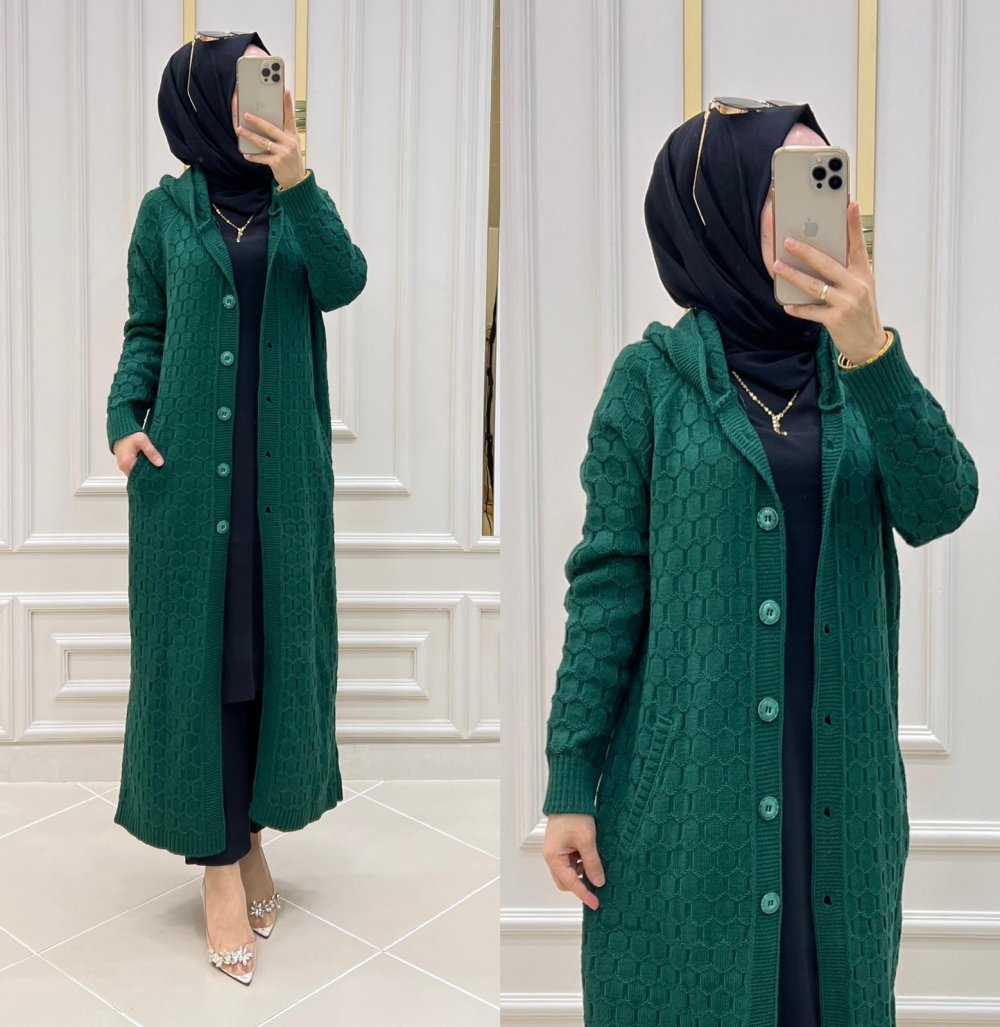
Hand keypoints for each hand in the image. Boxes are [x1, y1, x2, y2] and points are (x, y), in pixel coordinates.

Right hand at [114, 432, 163, 477]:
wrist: (120, 431)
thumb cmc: (129, 435)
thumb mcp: (143, 440)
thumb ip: (151, 452)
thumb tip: (160, 463)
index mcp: (127, 463)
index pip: (141, 475)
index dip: (151, 474)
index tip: (160, 473)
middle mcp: (123, 467)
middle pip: (138, 475)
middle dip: (149, 473)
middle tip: (159, 471)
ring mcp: (123, 466)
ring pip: (136, 472)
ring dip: (145, 470)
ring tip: (155, 467)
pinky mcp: (124, 464)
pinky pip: (134, 469)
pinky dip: (141, 467)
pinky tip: (148, 463)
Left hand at [237, 88, 306, 191]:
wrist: (296, 179)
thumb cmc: (291, 159)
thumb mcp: (291, 143)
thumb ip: (282, 132)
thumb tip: (266, 121)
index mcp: (292, 135)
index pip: (290, 117)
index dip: (288, 104)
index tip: (285, 91)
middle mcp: (289, 142)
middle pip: (271, 128)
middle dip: (257, 121)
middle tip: (245, 114)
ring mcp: (283, 153)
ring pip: (263, 142)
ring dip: (250, 136)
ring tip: (240, 130)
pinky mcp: (277, 163)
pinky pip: (262, 158)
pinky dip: (253, 156)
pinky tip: (246, 154)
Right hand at [542, 813, 605, 910]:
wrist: (569, 797)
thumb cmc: (573, 815)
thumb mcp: (587, 841)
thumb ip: (592, 863)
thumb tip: (598, 882)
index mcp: (554, 857)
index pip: (570, 883)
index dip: (584, 894)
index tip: (595, 903)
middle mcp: (552, 856)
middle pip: (566, 881)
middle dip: (581, 884)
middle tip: (598, 883)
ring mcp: (557, 851)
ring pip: (570, 872)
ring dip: (582, 872)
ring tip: (595, 862)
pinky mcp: (562, 847)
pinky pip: (571, 862)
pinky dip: (581, 863)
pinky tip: (590, 855)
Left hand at [773, 200, 886, 363]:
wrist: (868, 343)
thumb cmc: (861, 311)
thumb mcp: (861, 286)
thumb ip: (846, 270)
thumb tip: (822, 253)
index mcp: (863, 273)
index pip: (858, 244)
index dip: (853, 224)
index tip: (849, 204)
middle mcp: (857, 285)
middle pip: (828, 264)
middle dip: (806, 251)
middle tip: (788, 240)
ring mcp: (847, 303)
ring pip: (815, 286)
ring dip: (794, 276)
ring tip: (778, 266)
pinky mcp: (836, 320)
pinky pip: (811, 311)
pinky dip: (798, 308)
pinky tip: (786, 305)